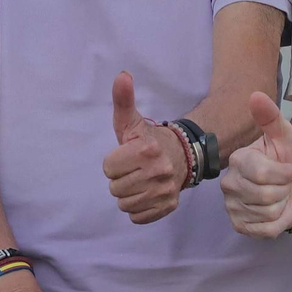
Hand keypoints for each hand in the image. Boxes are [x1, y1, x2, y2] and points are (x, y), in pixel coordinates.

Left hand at [102, 71, 189, 224]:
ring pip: (124, 204)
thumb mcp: (132, 121)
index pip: (108, 169)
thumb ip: (123, 99)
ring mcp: (164, 191)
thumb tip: (122, 75)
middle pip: (115, 188)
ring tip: (139, 181)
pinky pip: (137, 217)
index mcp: (145, 149)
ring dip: (128, 194)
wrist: (183, 156)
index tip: (126, 157)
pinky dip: (138, 208)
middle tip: (133, 169)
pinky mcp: (168, 206)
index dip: (114, 163)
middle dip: (120, 179)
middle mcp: (158, 171)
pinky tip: (145, 194)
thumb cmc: (148, 140)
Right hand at [221, 92, 291, 238]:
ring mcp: (231, 206)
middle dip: (284, 191)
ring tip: (279, 197)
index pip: (263, 174)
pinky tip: (275, 212)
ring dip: (282, 206)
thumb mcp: (286, 139)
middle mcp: (228, 183)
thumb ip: (272, 118)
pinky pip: (265, 230)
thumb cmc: (288, 162)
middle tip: (283, 185)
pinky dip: (278, 222)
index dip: (285, 174)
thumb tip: (255, 94)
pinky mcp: (238, 226)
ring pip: (267, 213)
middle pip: (266, 195)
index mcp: (238, 159)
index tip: (289, 169)